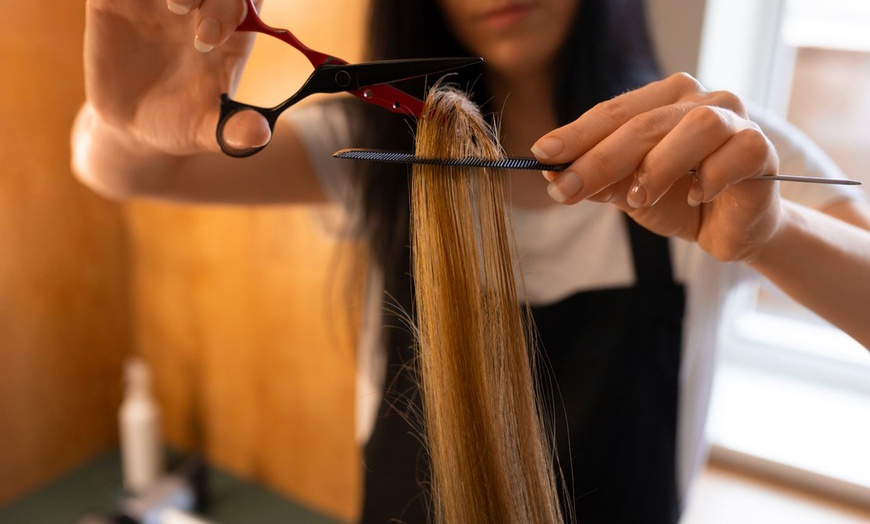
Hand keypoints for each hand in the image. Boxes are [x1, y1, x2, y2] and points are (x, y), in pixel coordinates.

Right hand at [83, 0, 267, 154]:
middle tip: (194, 23)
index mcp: (232, 30)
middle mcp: (199, 5)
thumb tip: (261, 136)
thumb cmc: (181, 123)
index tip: (213, 38)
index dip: (236, 5)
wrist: (132, 126)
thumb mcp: (208, 130)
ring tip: (176, 7)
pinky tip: (128, 0)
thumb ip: (235, 130)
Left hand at [531, 73, 781, 262]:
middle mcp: (698, 100)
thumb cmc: (678, 200)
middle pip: (644, 122)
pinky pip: (735, 153)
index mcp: (662, 100)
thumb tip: (553, 177)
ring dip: (659, 166)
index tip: (542, 155)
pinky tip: (697, 196)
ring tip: (640, 198)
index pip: (613, 111)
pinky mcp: (760, 147)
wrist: (730, 230)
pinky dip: (709, 177)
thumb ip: (599, 181)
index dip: (576, 134)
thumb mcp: (629, 192)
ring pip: (694, 127)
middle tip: (567, 190)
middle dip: (599, 158)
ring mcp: (733, 119)